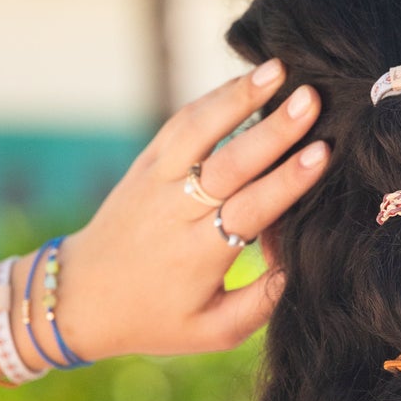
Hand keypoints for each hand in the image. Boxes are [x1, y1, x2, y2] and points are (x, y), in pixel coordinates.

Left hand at [52, 59, 328, 359]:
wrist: (80, 298)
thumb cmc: (157, 320)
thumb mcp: (213, 331)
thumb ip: (260, 303)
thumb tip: (302, 267)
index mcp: (199, 256)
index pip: (250, 209)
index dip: (286, 181)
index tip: (320, 153)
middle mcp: (176, 213)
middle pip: (229, 164)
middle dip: (272, 130)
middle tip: (311, 99)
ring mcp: (156, 182)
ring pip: (199, 131)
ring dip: (239, 97)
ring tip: (280, 69)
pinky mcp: (145, 164)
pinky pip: (180, 124)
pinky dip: (213, 99)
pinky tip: (247, 79)